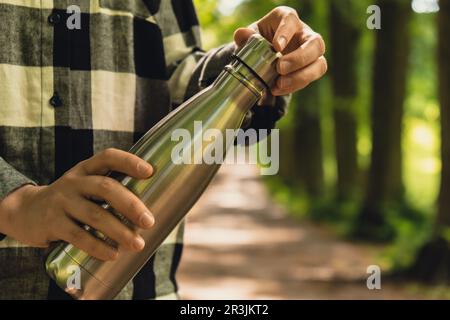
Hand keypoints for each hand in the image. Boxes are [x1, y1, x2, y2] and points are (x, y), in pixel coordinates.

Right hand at [0, 148, 154, 260]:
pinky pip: (78, 236)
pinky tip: (113, 254)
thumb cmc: (70, 199)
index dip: (129, 161)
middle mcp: (74, 182)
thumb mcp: (85, 186)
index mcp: (86, 169)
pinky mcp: (52, 223)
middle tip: (149, 221)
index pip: (108, 157)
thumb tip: (152, 207)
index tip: (150, 171)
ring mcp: (62, 201)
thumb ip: (110, 190)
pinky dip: (98, 246)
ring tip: (137, 244)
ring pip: (95, 215)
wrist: (25, 211)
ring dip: (119, 231)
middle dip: (131, 205)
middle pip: (106, 188)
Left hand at [234, 6, 326, 95]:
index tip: (276, 47)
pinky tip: (277, 89)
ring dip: (300, 77)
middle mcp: (305, 34)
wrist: (265, 56)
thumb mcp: (251, 37)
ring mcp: (312, 53)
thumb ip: (245, 36)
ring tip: (279, 84)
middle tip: (280, 68)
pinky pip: (309, 79)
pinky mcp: (311, 70)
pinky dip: (293, 86)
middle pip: (315, 43)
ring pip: (319, 64)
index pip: (291, 20)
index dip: (286, 32)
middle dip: (299, 58)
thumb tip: (241, 34)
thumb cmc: (260, 40)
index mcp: (287, 19)